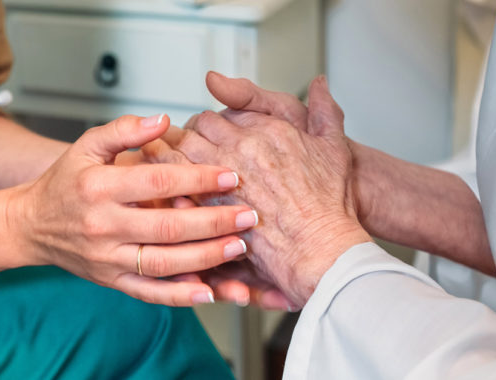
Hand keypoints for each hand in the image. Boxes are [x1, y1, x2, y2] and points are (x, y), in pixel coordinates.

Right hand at [8, 114, 259, 306]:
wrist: (32, 225)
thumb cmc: (65, 182)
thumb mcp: (87, 145)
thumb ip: (124, 130)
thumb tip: (162, 120)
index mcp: (99, 187)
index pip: (156, 182)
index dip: (197, 178)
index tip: (231, 176)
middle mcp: (103, 225)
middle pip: (167, 227)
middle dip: (214, 221)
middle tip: (249, 215)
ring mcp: (107, 258)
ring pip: (163, 262)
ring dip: (206, 257)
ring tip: (239, 247)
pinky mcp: (112, 280)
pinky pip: (148, 292)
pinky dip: (179, 295)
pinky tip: (208, 292)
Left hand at [176, 77, 371, 307]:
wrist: (322, 246)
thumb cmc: (329, 204)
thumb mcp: (333, 147)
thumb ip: (323, 109)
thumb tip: (319, 82)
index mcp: (266, 130)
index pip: (220, 114)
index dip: (207, 124)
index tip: (204, 133)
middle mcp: (243, 148)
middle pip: (197, 129)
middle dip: (187, 135)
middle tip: (180, 145)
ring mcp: (224, 177)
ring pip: (182, 151)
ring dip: (170, 154)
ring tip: (162, 162)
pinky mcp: (212, 206)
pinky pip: (178, 185)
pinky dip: (167, 182)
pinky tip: (164, 189)